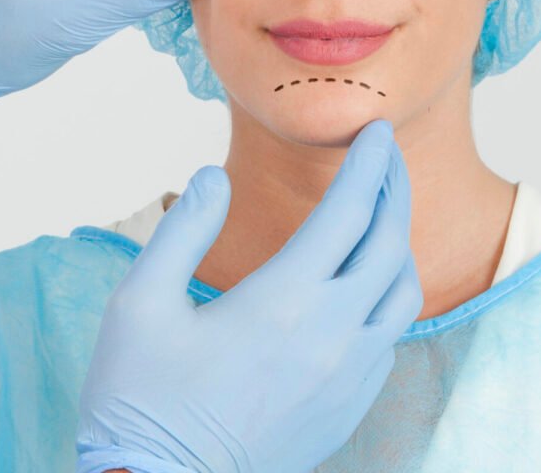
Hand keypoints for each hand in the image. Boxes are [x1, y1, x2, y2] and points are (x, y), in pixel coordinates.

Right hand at [76, 119, 422, 472]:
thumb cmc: (140, 403)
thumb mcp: (138, 305)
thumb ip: (180, 230)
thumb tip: (213, 178)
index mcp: (283, 300)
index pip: (349, 211)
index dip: (369, 163)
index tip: (378, 130)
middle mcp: (331, 335)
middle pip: (389, 242)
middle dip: (394, 187)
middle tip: (388, 156)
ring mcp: (347, 376)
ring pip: (402, 292)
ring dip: (399, 242)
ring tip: (383, 213)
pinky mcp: (348, 409)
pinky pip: (390, 337)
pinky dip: (390, 294)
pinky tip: (368, 283)